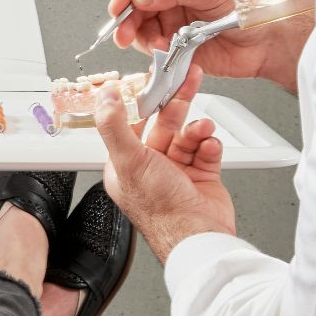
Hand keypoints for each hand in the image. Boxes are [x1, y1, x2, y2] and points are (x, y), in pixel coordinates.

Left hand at [95, 65, 235, 263]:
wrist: (198, 236)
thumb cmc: (161, 210)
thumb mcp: (129, 160)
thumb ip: (114, 125)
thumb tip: (106, 98)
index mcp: (127, 165)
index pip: (132, 122)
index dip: (143, 100)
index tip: (153, 79)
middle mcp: (151, 168)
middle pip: (164, 124)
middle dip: (176, 103)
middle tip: (187, 81)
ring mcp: (178, 172)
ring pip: (187, 135)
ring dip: (197, 127)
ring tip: (202, 127)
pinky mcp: (202, 176)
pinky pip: (207, 149)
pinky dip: (210, 144)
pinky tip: (210, 146)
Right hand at [108, 0, 312, 92]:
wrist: (270, 42)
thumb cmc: (253, 7)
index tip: (119, 4)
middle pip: (138, 3)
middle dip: (128, 17)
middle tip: (123, 31)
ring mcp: (175, 20)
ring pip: (142, 27)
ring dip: (139, 36)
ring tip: (150, 44)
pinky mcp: (177, 45)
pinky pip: (154, 47)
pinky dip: (153, 51)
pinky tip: (164, 51)